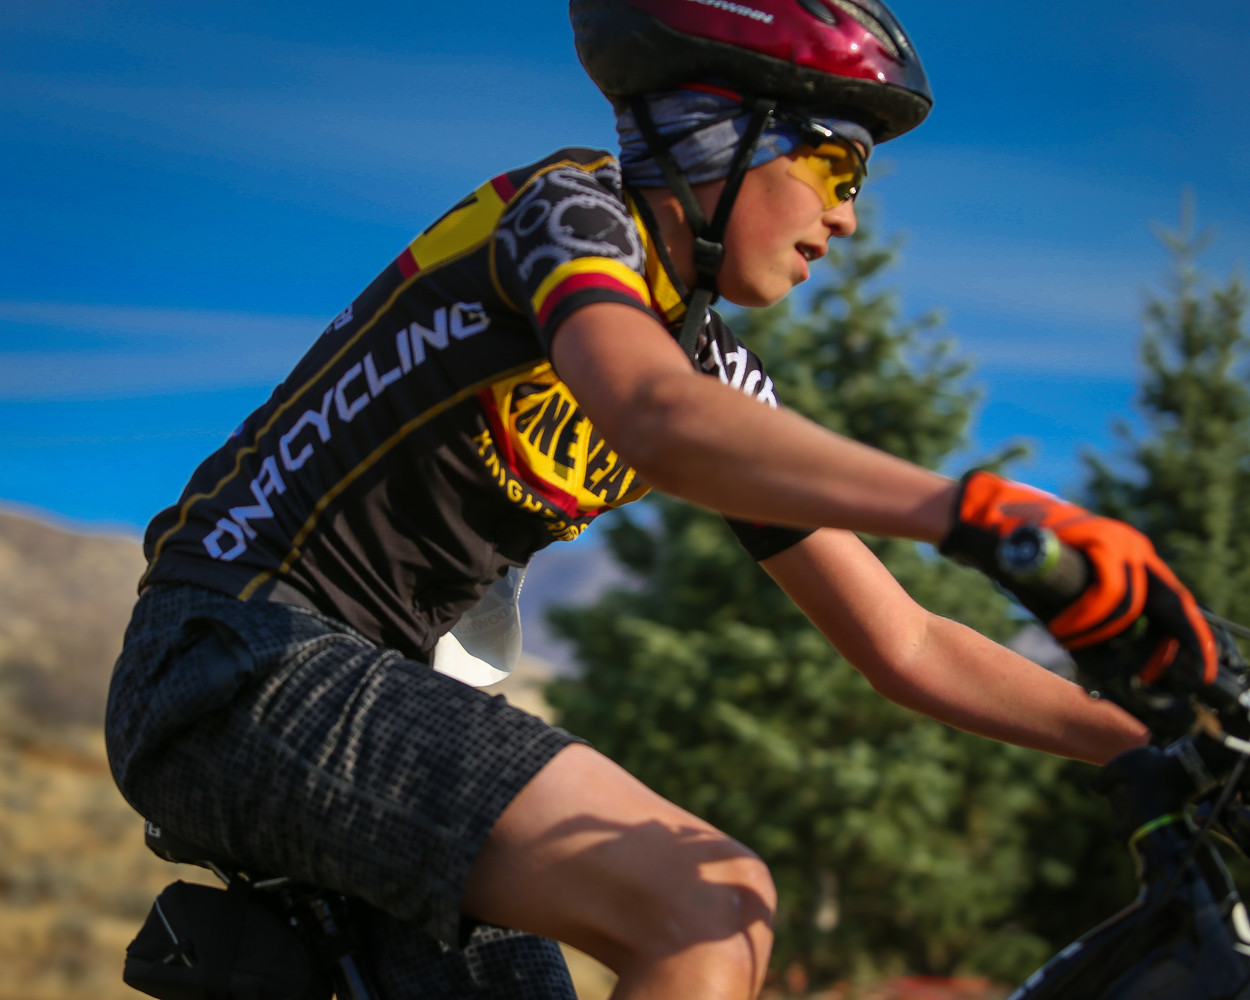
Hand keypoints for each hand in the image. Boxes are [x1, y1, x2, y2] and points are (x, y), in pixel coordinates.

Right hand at [939, 470, 1216, 684]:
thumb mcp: (1065, 599)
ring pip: (1132, 603)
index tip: (1191, 678)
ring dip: (1099, 633)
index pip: (1174, 608)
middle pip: (1170, 606)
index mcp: (1134, 562)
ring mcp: (1120, 540)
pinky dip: (1087, 616)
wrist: (985, 523)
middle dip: (1165, 648)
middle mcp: (1135, 548)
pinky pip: (1107, 590)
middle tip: (1148, 678)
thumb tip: (1111, 669)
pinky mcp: (1098, 537)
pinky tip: (1062, 628)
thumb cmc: (1023, 564)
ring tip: (1065, 639)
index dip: (1187, 643)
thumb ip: (1092, 627)